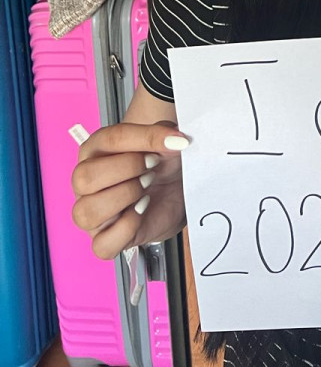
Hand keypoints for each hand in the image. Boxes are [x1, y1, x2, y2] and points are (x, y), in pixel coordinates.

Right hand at [71, 119, 191, 258]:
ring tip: (146, 189)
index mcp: (96, 150)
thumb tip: (174, 140)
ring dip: (123, 197)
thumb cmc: (164, 162)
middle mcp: (87, 182)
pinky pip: (102, 245)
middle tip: (153, 167)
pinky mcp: (106, 240)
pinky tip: (142, 211)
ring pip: (85, 213)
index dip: (144, 139)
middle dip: (127, 169)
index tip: (174, 141)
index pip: (108, 140)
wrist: (178, 189)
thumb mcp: (166, 140)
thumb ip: (165, 133)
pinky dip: (125, 228)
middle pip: (84, 178)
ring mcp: (93, 214)